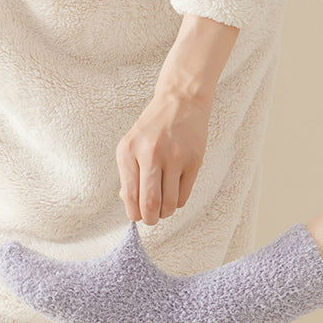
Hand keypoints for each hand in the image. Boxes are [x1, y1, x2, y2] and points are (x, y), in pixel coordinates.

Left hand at [116, 85, 210, 224]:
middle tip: (152, 219)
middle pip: (150, 203)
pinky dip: (177, 201)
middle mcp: (150, 153)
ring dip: (165, 212)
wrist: (180, 103)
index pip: (130, 195)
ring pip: (169, 203)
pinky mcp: (193, 161)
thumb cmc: (153, 129)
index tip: (138, 216)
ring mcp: (174, 157)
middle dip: (151, 218)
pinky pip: (183, 196)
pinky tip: (174, 192)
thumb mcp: (131, 146)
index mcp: (129, 151)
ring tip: (164, 207)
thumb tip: (131, 205)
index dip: (135, 213)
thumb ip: (128, 175)